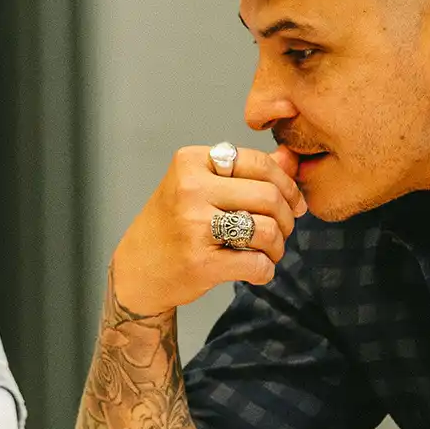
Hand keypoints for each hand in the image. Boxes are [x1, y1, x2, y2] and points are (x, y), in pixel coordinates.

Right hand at [104, 144, 306, 316]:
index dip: (286, 184)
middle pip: (269, 196)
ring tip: (268, 251)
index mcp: (191, 162)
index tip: (293, 202)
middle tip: (282, 231)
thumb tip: (290, 158)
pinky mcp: (201, 262)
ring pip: (267, 229)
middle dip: (286, 217)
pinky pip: (257, 264)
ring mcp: (194, 226)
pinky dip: (265, 270)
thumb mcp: (202, 186)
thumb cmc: (174, 223)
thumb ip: (248, 171)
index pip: (258, 162)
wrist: (137, 268)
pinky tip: (256, 270)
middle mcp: (190, 189)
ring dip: (278, 246)